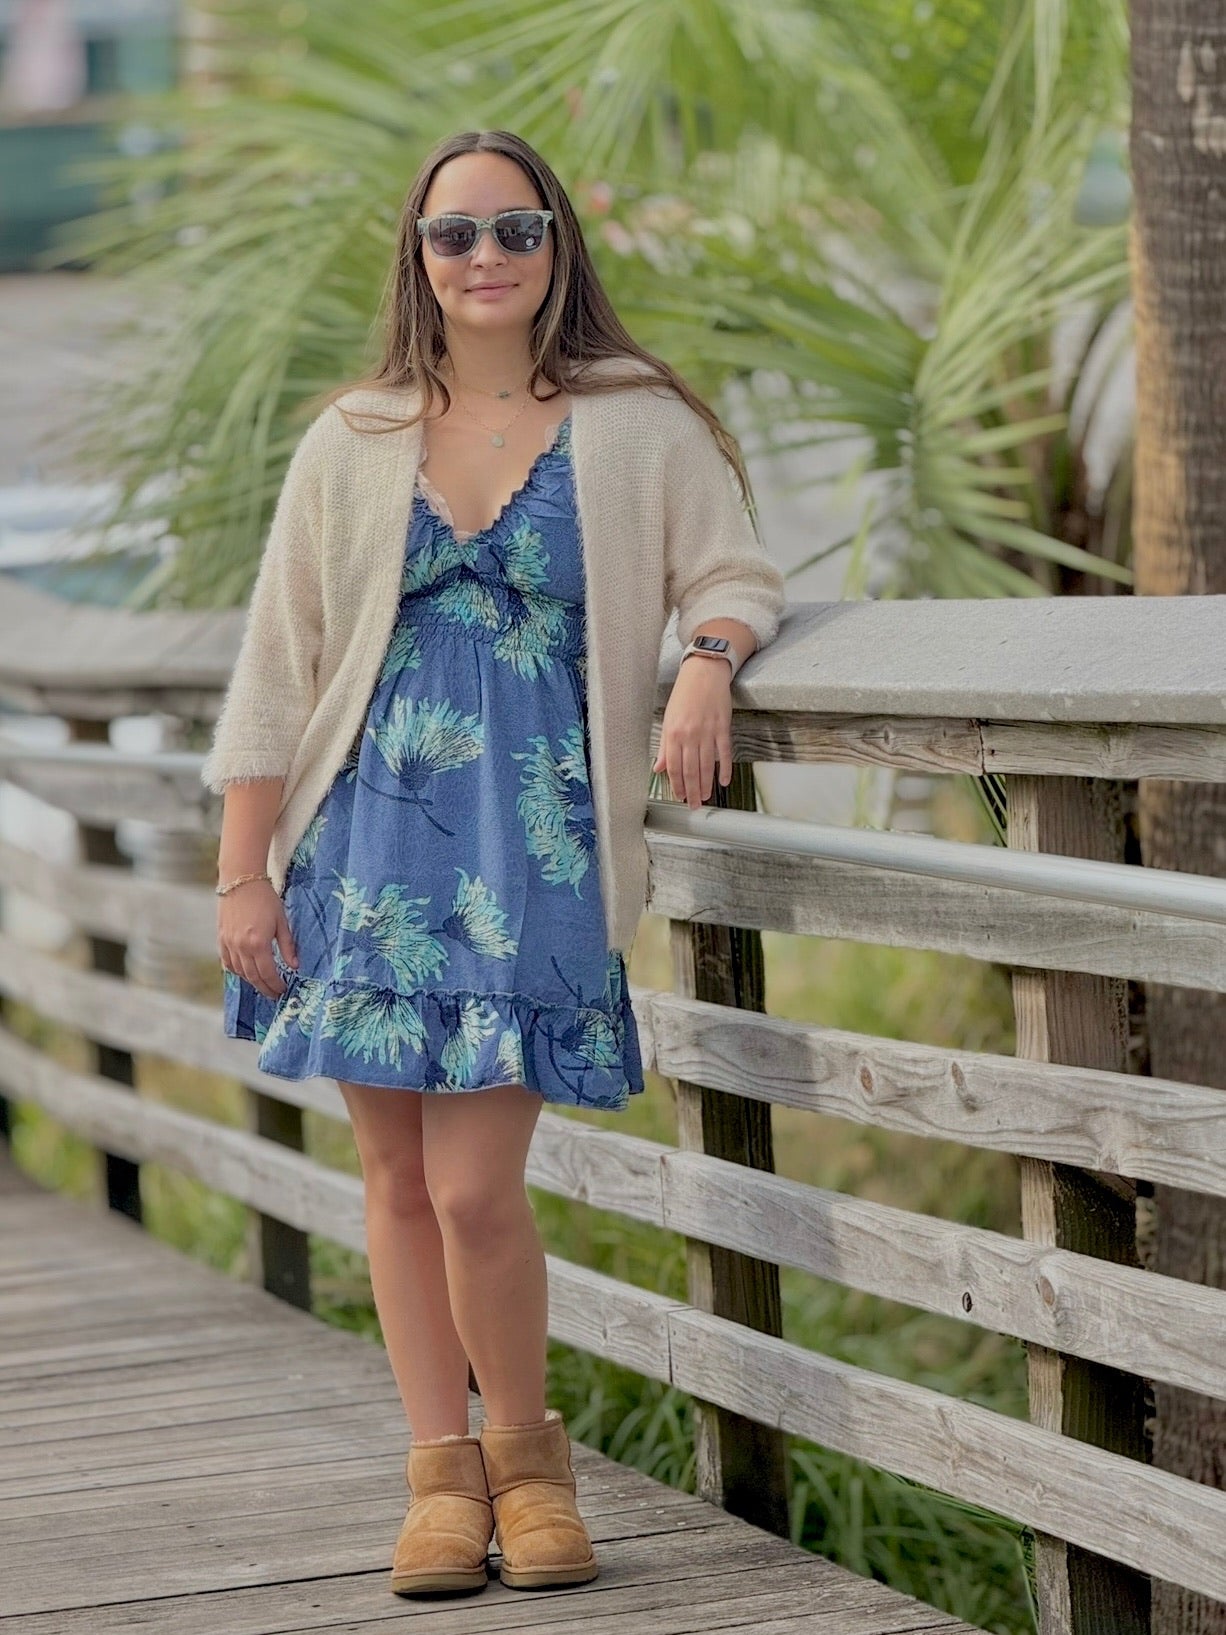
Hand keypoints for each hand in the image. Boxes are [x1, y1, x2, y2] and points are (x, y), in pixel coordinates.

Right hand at [218, 879, 298, 999]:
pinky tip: (244, 973)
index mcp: (258, 943)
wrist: (241, 880)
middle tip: (274, 994)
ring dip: (251, 981)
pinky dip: (236, 970)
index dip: (275, 985)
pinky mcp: (221, 938)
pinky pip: (227, 962)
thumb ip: (287, 946)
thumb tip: (295, 966)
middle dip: (265, 988)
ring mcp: (229, 943)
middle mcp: (241, 947)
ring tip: (262, 984)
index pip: (267, 973)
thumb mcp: (281, 921)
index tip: (283, 991)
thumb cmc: (265, 898)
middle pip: (253, 977)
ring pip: (239, 972)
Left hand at [652, 656, 733, 808]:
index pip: (673, 766)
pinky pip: (724, 753)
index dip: (677, 784)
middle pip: (690, 770)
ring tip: (706, 797)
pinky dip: (725, 769)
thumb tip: (658, 768)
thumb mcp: (668, 719)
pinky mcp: (723, 727)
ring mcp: (707, 731)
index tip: (680, 796)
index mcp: (673, 733)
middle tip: (694, 804)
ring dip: (706, 784)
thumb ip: (664, 746)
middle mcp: (690, 734)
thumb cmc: (685, 695)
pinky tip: (724, 781)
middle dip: (692, 791)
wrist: (704, 672)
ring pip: (707, 765)